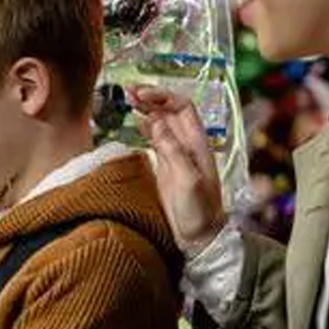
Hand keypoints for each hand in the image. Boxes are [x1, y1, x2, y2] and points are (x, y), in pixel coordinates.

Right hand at [126, 85, 227, 256]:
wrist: (201, 238)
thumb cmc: (200, 212)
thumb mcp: (188, 181)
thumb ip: (173, 150)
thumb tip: (156, 121)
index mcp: (197, 143)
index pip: (182, 107)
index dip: (163, 96)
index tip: (142, 94)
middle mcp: (187, 144)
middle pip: (170, 110)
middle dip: (151, 97)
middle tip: (128, 90)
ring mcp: (176, 154)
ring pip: (161, 122)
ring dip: (146, 108)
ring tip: (127, 98)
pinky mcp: (166, 165)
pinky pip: (155, 138)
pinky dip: (145, 125)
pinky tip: (134, 120)